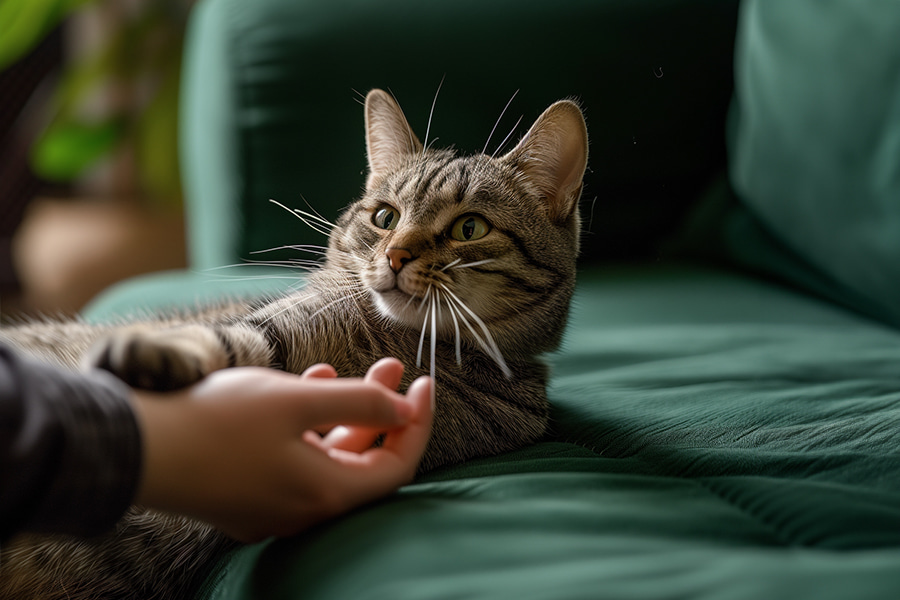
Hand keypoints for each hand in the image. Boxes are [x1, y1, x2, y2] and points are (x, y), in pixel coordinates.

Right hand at [131, 358, 432, 541]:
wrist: (135, 448)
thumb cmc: (217, 422)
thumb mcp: (296, 400)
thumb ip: (359, 402)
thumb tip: (405, 409)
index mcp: (325, 494)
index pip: (397, 466)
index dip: (417, 423)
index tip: (424, 383)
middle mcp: (304, 511)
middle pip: (362, 461)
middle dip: (381, 410)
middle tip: (392, 367)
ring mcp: (273, 508)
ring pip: (326, 458)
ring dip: (343, 413)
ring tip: (344, 367)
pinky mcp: (247, 496)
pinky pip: (294, 461)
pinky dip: (307, 426)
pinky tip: (302, 386)